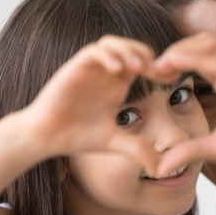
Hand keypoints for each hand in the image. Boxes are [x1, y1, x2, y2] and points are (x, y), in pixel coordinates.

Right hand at [23, 36, 158, 175]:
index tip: (169, 79)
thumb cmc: (78, 137)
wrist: (46, 137)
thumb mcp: (115, 143)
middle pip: (131, 47)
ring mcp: (90, 69)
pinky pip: (94, 52)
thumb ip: (138, 150)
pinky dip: (107, 55)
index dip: (158, 67)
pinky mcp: (74, 68)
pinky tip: (116, 71)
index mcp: (117, 86)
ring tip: (138, 67)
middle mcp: (105, 74)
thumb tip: (160, 170)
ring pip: (112, 43)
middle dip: (146, 54)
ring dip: (127, 50)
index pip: (142, 64)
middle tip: (155, 71)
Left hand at [150, 32, 215, 185]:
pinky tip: (177, 66)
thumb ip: (189, 151)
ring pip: (211, 45)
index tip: (151, 76)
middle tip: (151, 69)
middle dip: (174, 51)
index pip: (199, 57)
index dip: (173, 62)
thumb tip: (159, 167)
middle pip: (202, 44)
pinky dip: (197, 59)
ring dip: (181, 51)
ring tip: (159, 66)